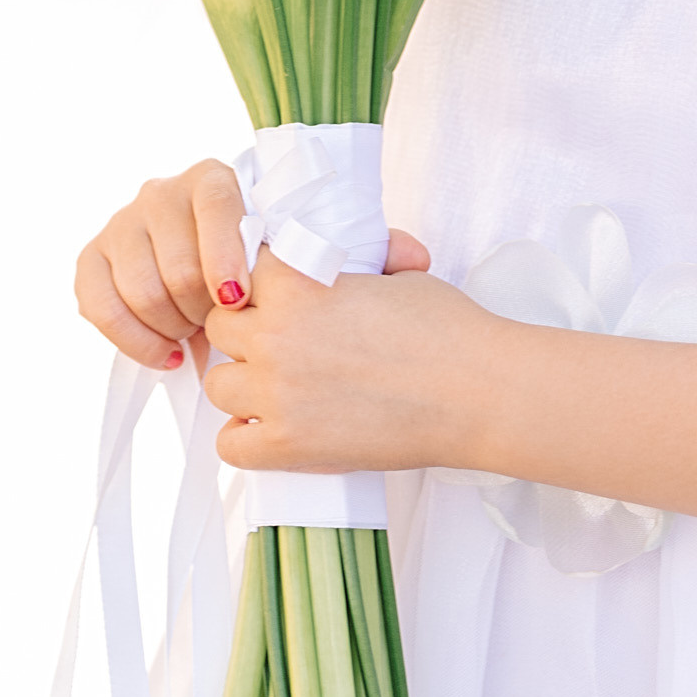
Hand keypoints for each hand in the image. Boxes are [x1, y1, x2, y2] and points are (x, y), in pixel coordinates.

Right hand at [73, 161, 427, 383]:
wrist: (224, 275)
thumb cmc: (287, 272)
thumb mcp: (329, 260)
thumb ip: (372, 254)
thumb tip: (414, 256)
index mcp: (218, 179)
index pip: (213, 198)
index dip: (221, 249)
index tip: (238, 298)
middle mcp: (164, 192)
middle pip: (171, 248)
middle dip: (197, 300)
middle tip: (225, 333)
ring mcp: (125, 225)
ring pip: (137, 279)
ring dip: (168, 321)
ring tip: (200, 346)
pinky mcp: (94, 261)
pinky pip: (96, 298)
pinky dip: (131, 335)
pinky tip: (167, 356)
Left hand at [200, 242, 474, 473]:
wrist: (478, 393)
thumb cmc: (449, 330)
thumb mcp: (400, 273)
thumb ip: (363, 262)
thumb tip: (372, 251)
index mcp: (298, 286)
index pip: (242, 270)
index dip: (259, 283)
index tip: (276, 295)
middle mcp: (275, 336)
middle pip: (219, 327)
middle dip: (245, 332)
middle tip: (279, 343)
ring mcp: (277, 394)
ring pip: (218, 384)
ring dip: (244, 385)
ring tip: (279, 389)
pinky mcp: (289, 445)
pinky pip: (231, 444)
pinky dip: (247, 438)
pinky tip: (277, 429)